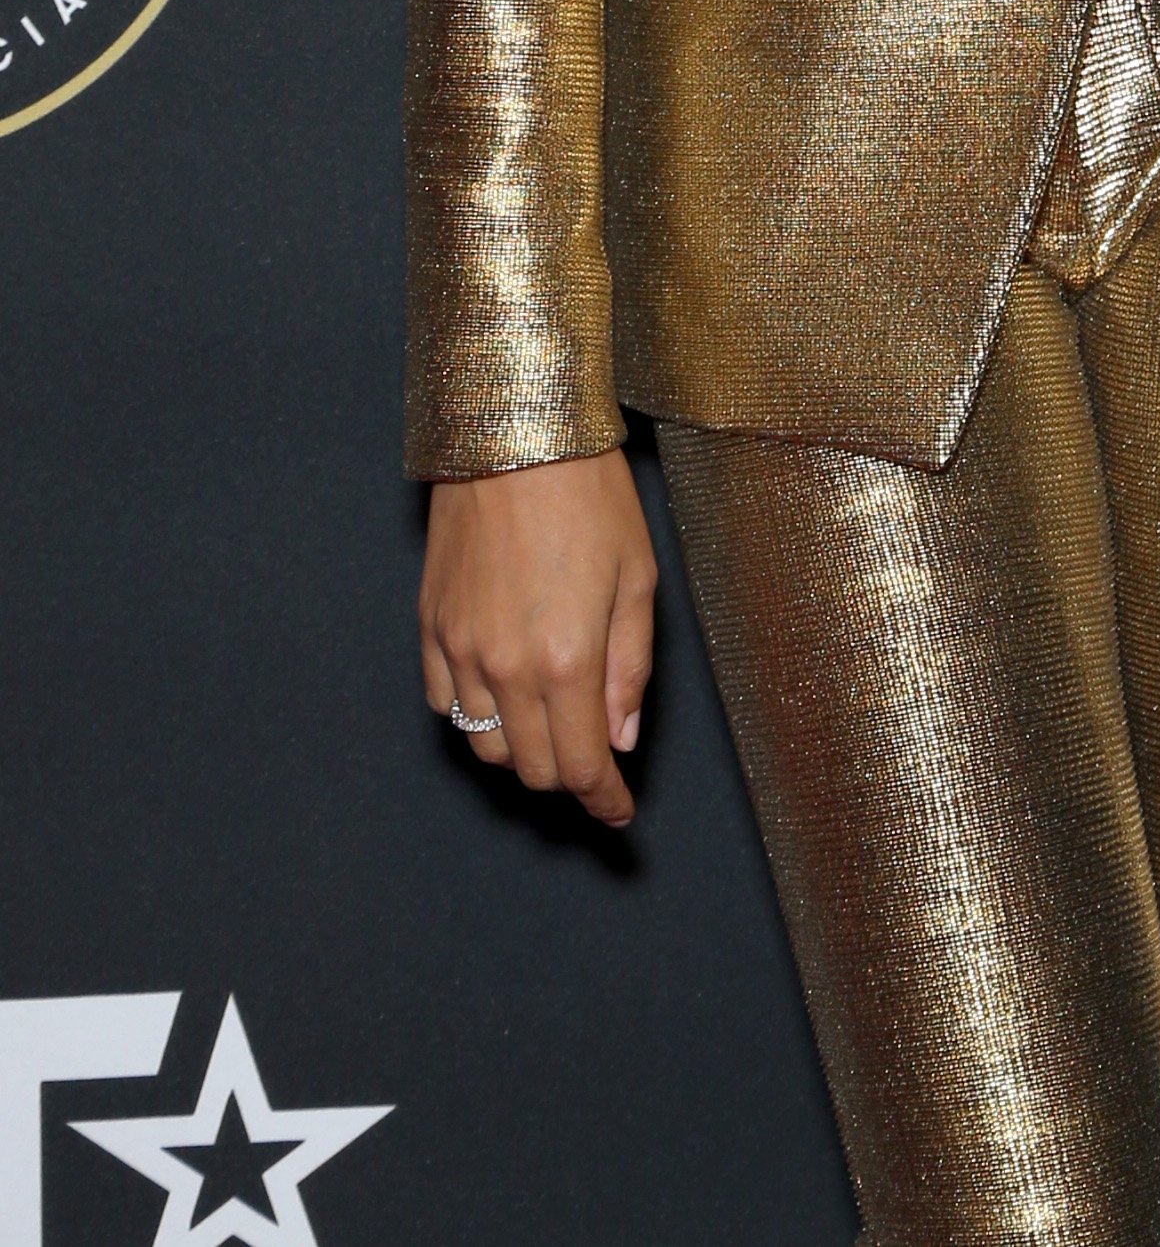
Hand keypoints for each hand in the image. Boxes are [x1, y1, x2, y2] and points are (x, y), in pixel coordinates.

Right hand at [420, 451, 657, 826]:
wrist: (513, 436)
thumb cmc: (589, 495)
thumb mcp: (637, 577)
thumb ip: (630, 667)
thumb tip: (620, 738)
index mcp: (568, 661)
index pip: (582, 766)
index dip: (604, 801)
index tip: (619, 814)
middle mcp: (506, 669)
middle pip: (532, 768)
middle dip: (570, 776)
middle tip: (597, 760)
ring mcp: (460, 650)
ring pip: (484, 745)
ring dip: (522, 750)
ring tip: (554, 724)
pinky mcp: (430, 628)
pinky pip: (446, 704)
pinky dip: (475, 715)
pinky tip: (503, 692)